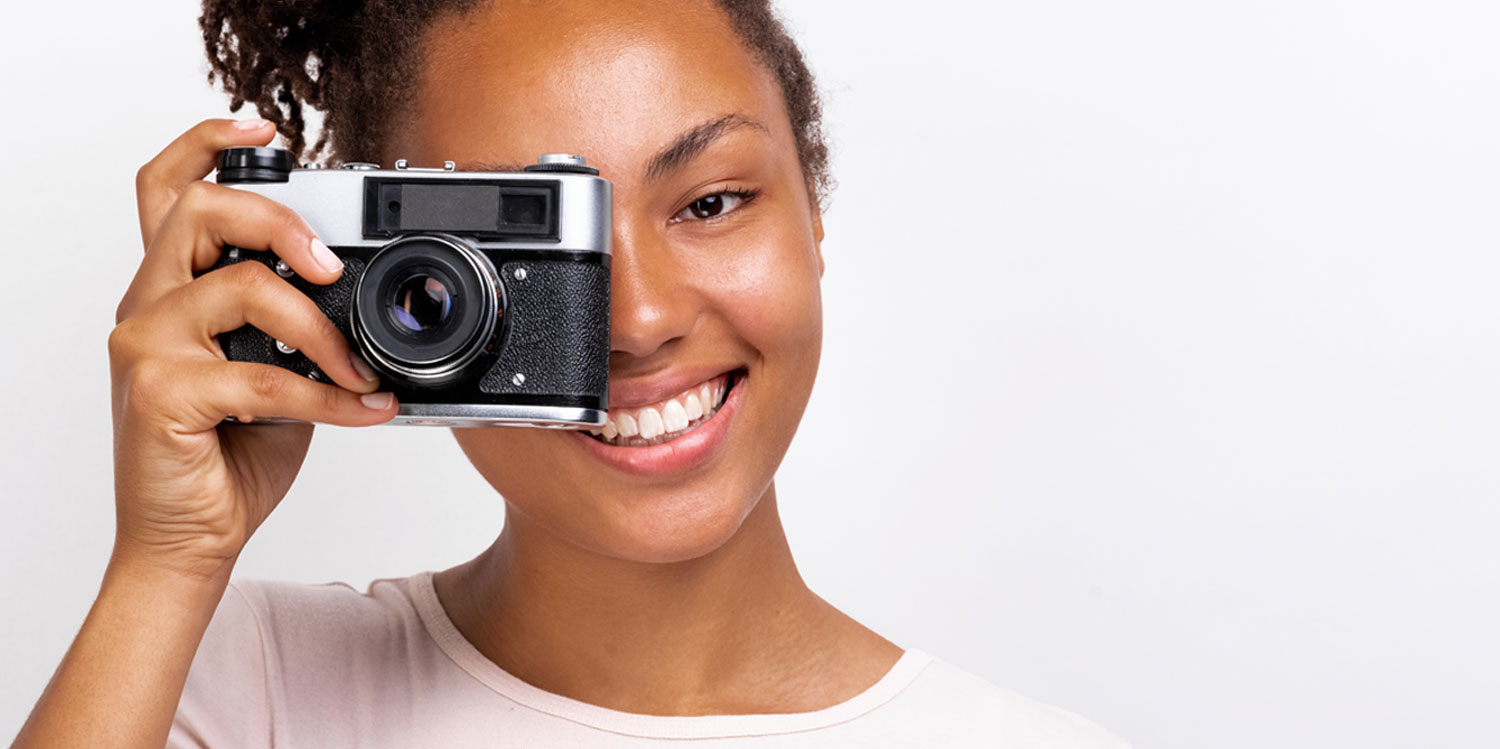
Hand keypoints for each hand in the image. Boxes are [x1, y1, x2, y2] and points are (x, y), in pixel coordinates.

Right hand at [109, 118, 397, 578]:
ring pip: (240, 286)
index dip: (207, 143)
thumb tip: (361, 306)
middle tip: (329, 266)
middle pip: (199, 210)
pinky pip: (264, 376)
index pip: (166, 190)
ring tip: (356, 368)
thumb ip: (293, 328)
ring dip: (320, 327)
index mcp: (168, 292)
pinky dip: (329, 396)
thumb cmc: (227, 457)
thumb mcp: (270, 374)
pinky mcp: (160, 393)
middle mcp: (147, 307)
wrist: (188, 540)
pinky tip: (362, 411)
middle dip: (279, 222)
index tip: (263, 127)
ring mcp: (146, 346)